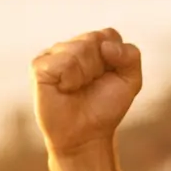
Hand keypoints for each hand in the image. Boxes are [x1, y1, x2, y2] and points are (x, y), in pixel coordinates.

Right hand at [32, 28, 142, 155]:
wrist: (85, 135)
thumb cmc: (104, 108)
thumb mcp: (130, 81)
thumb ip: (130, 56)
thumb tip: (106, 45)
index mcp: (93, 45)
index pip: (109, 35)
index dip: (115, 60)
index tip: (109, 78)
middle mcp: (72, 45)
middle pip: (95, 39)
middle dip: (100, 68)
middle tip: (91, 86)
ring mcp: (54, 53)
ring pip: (80, 49)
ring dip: (86, 75)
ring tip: (77, 89)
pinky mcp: (40, 65)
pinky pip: (63, 62)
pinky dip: (71, 80)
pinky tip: (65, 89)